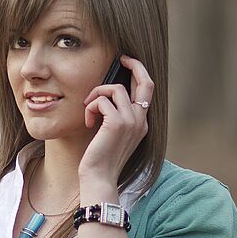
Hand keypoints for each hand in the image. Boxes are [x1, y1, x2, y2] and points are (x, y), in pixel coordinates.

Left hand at [79, 54, 153, 182]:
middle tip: (120, 59)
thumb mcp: (112, 134)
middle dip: (134, 65)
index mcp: (141, 122)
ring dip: (97, 95)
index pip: (147, 90)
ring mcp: (131, 121)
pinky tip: (88, 122)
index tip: (127, 63)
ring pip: (116, 89)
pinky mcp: (117, 123)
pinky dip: (90, 107)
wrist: (99, 178)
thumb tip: (105, 95)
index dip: (140, 72)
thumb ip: (115, 116)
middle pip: (145, 81)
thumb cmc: (101, 158)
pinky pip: (102, 100)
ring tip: (89, 110)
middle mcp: (141, 120)